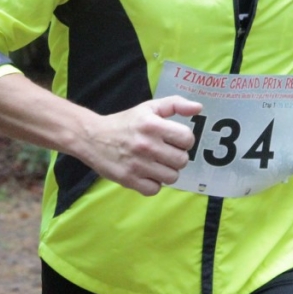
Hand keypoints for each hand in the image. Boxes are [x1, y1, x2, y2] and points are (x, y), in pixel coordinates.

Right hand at [79, 96, 202, 196]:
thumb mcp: (149, 107)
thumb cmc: (125, 122)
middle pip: (182, 160)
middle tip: (165, 152)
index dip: (184, 139)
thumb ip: (175, 104)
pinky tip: (146, 173)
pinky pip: (155, 189)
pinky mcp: (129, 180)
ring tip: (157, 163)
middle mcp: (147, 145)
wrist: (93, 138)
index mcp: (153, 125)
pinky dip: (153, 184)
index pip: (187, 139)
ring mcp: (138, 165)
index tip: (175, 139)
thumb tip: (198, 107)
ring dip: (167, 171)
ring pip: (172, 177)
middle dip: (176, 156)